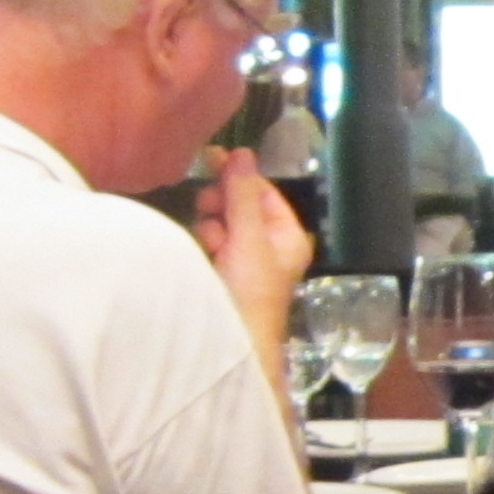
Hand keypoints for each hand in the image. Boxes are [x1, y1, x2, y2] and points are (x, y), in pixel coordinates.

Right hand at [195, 149, 311, 377]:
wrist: (232, 339)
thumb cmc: (250, 291)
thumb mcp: (250, 238)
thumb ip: (243, 196)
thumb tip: (243, 153)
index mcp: (287, 235)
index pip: (263, 191)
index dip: (240, 176)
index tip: (212, 157)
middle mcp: (268, 243)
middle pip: (240, 204)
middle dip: (222, 203)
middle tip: (210, 208)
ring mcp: (244, 257)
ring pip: (220, 222)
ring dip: (213, 226)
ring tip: (214, 245)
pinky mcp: (222, 269)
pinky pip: (210, 242)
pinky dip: (206, 244)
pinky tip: (206, 255)